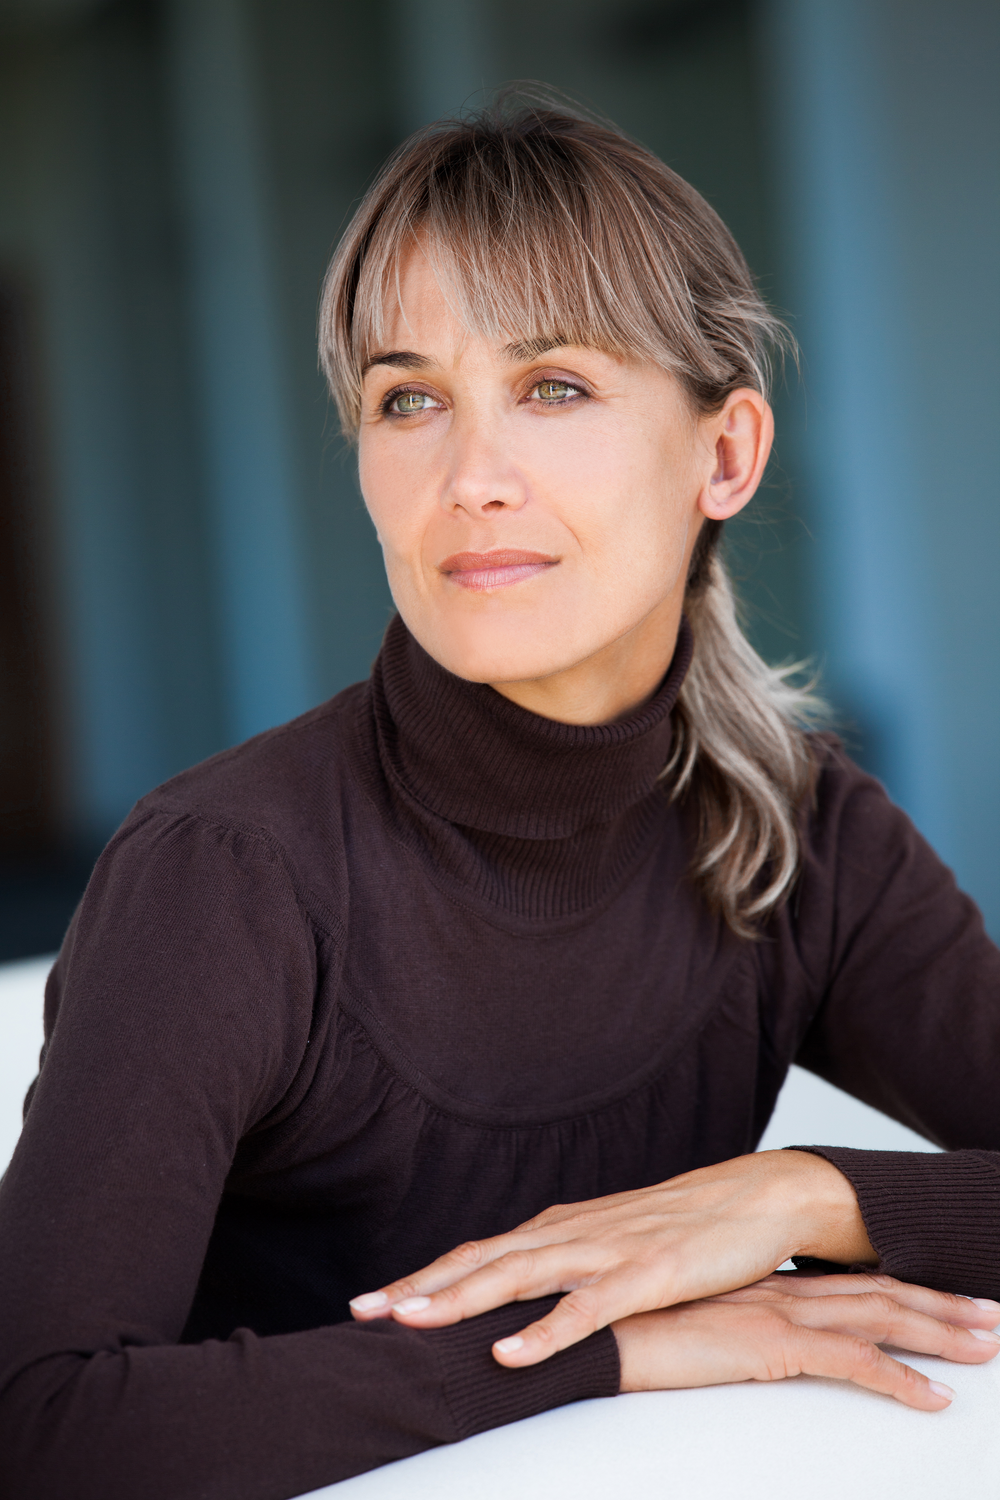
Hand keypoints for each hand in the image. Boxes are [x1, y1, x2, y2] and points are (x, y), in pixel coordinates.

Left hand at [350, 1150, 876, 1363]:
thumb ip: (567, 1270)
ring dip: (462, 1299)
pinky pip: (588, 1308)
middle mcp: (571, 1233)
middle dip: (419, 1286)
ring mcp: (607, 1251)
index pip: (477, 1254)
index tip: (369, 1302)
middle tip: (362, 1312)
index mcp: (560, 1229)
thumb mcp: (613, 1248)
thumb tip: (519, 1300)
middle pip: (481, 1261)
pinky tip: (510, 1353)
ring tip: (411, 1321)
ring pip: (519, 1276)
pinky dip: (545, 1331)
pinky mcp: (647, 1273)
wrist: (757, 1196)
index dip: (422, 1276)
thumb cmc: (684, 1227)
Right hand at [612, 1272, 999, 1410]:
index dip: (903, 1289)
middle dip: (941, 1305)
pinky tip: (934, 1399)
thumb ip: (725, 1327)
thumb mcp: (689, 1326)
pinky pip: (852, 1364)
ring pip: (880, 1319)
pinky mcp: (769, 1343)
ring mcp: (778, 1313)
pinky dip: (899, 1381)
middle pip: (879, 1294)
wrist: (592, 1329)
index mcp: (765, 1285)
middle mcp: (780, 1291)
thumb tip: (744, 1342)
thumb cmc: (630, 1332)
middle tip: (991, 1317)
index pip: (850, 1283)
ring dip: (940, 1332)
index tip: (944, 1296)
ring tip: (987, 1346)